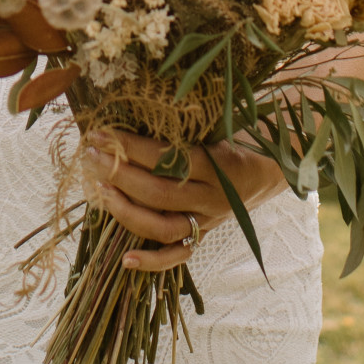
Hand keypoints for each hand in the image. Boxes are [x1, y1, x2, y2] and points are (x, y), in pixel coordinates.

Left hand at [82, 129, 284, 274]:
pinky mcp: (204, 236)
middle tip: (92, 156)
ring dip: (126, 211)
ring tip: (99, 191)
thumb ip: (187, 122)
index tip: (100, 133)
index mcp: (220, 165)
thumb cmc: (240, 135)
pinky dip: (152, 260)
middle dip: (119, 175)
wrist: (272, 167)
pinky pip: (178, 256)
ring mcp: (208, 221)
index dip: (130, 147)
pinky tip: (126, 260)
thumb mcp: (222, 122)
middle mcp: (214, 198)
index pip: (166, 159)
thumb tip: (138, 103)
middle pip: (159, 193)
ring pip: (164, 227)